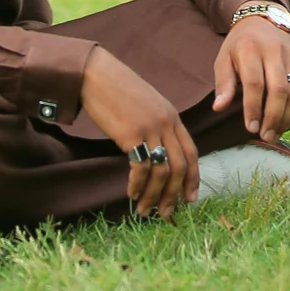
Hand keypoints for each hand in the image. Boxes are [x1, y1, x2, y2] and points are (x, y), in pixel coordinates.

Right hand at [80, 46, 199, 220]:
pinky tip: (131, 193)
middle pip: (180, 166)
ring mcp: (151, 128)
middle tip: (166, 214)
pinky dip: (137, 185)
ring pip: (162, 171)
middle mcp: (166, 122)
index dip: (193, 178)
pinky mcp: (132, 134)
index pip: (192, 152)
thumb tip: (159, 154)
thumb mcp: (147, 106)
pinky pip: (141, 168)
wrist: (96, 75)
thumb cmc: (118, 91)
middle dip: (175, 194)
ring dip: (154, 195)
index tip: (189, 199)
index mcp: (173, 116)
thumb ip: (157, 126)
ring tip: (144, 210)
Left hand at [211, 13, 289, 141]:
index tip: (251, 128)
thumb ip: (223, 84)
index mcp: (250, 49)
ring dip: (287, 117)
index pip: (254, 82)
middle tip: (266, 136)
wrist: (264, 19)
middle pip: (279, 89)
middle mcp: (274, 51)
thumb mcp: (224, 58)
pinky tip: (289, 122)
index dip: (253, 108)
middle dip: (273, 117)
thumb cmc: (240, 44)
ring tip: (276, 133)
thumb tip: (219, 108)